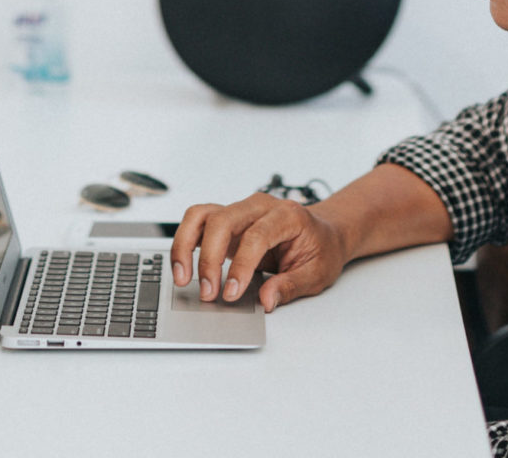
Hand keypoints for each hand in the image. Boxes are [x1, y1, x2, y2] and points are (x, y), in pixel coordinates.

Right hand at [170, 191, 348, 313]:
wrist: (324, 233)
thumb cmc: (322, 250)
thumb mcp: (317, 274)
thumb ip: (290, 286)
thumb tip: (266, 300)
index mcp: (287, 215)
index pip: (256, 236)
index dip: (240, 266)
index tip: (230, 293)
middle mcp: (260, 206)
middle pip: (223, 220)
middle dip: (209, 258)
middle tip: (208, 293)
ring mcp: (241, 210)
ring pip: (202, 215)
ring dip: (186, 245)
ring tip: (183, 278)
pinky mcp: (228, 220)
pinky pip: (199, 220)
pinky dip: (185, 240)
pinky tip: (183, 265)